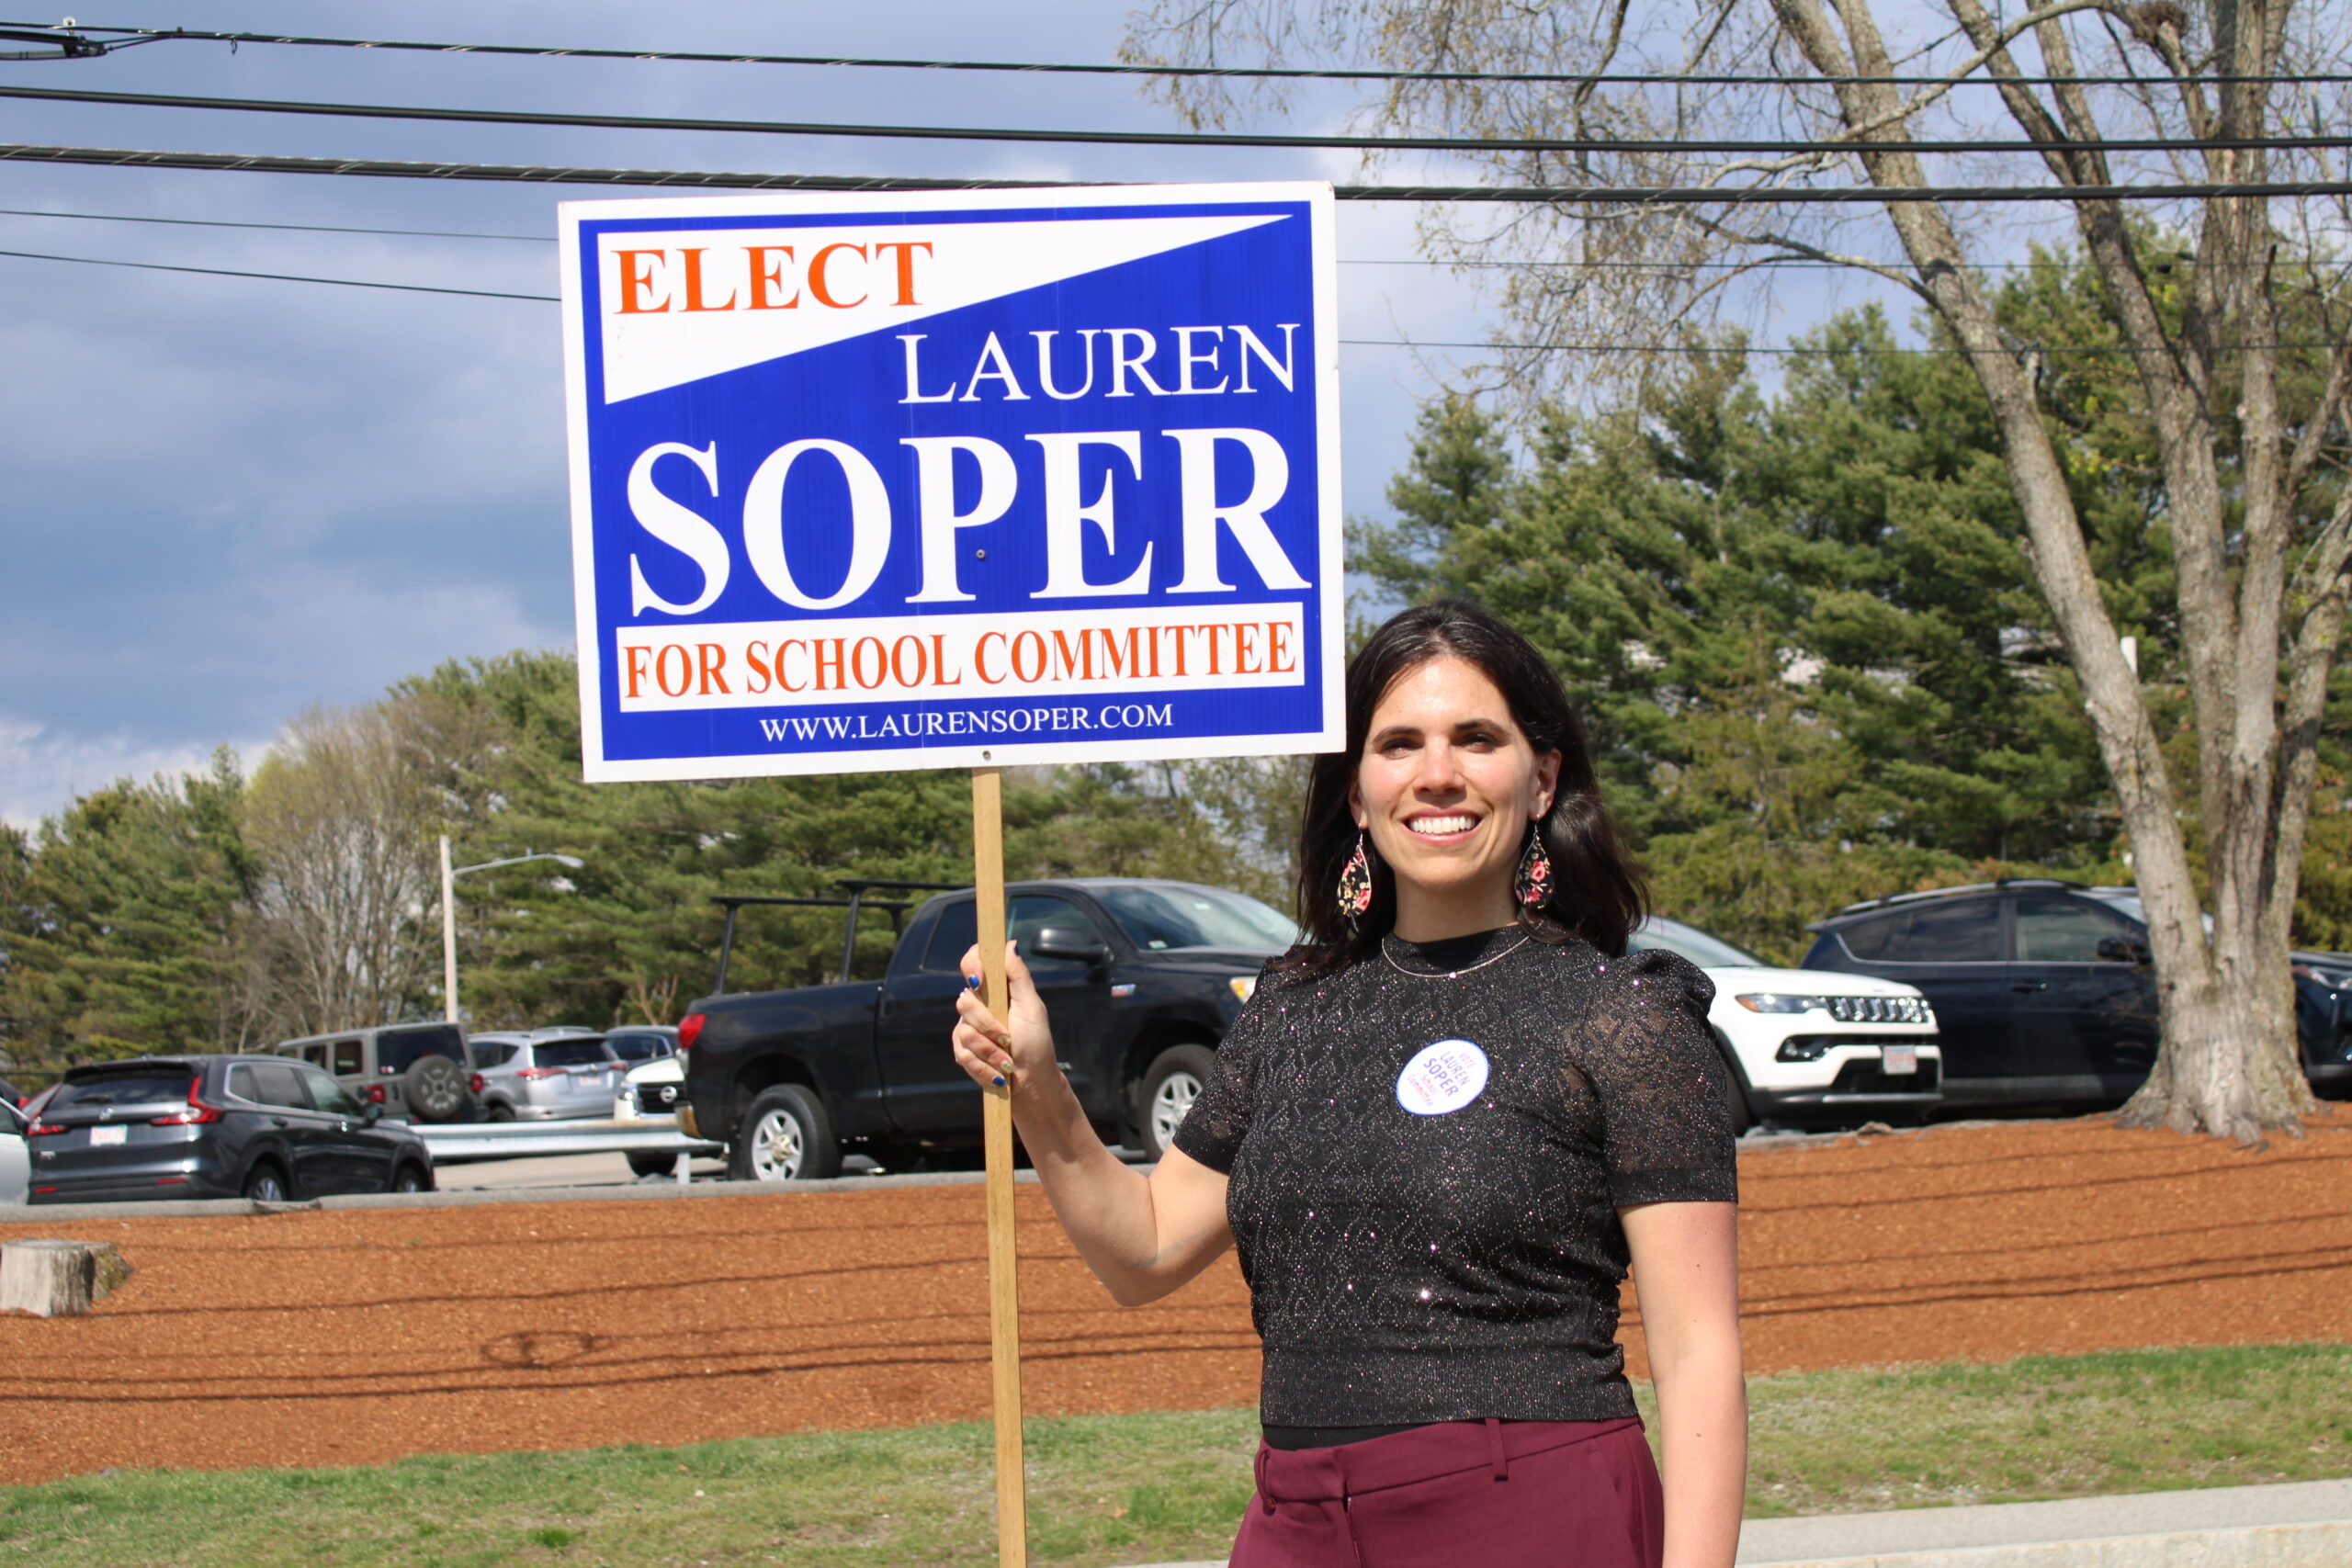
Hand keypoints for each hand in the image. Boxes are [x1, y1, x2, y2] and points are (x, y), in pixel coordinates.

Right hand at [953, 942, 1060, 1097]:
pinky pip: (962, 1054)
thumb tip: (1009, 945)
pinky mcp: (962, 1051)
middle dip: (988, 1025)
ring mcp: (968, 1028)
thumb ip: (1019, 977)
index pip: (974, 962)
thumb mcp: (1033, 1008)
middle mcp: (979, 1005)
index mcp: (997, 989)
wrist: (1031, 1082)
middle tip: (1007, 1038)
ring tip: (1007, 1061)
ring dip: (990, 1051)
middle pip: (965, 1001)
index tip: (979, 980)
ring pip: (964, 1031)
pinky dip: (983, 1066)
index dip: (972, 965)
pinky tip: (998, 1073)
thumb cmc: (1036, 1044)